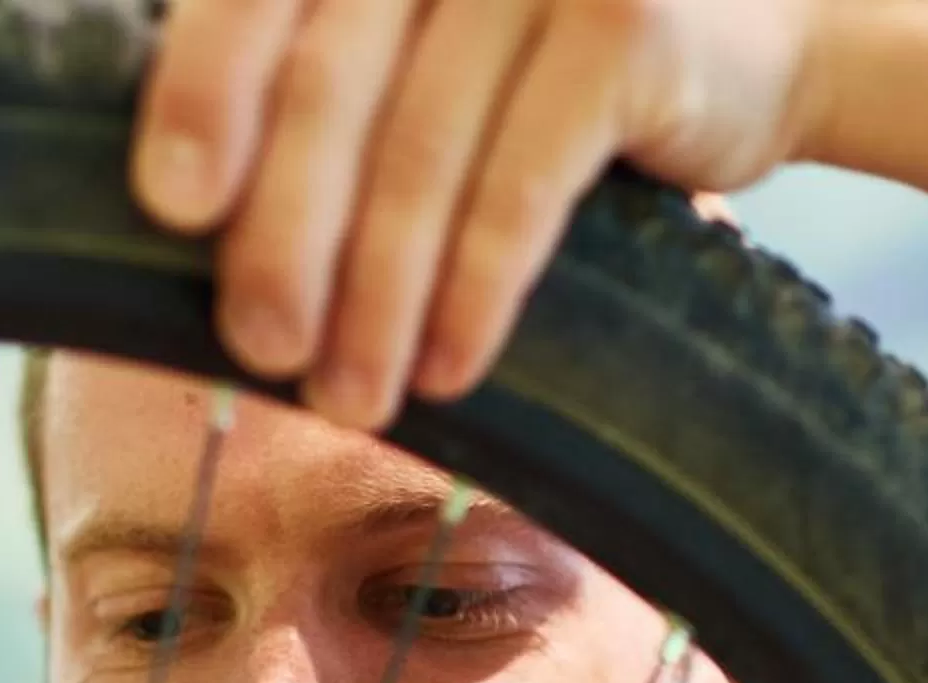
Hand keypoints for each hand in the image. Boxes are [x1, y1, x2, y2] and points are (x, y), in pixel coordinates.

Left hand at [132, 0, 833, 429]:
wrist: (757, 38)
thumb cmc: (537, 64)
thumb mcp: (415, 40)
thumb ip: (315, 76)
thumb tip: (184, 225)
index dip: (205, 96)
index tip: (170, 210)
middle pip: (330, 86)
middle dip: (285, 237)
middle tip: (262, 352)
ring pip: (421, 152)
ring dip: (376, 297)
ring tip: (354, 399)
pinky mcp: (626, 23)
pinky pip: (521, 188)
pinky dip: (475, 293)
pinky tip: (451, 373)